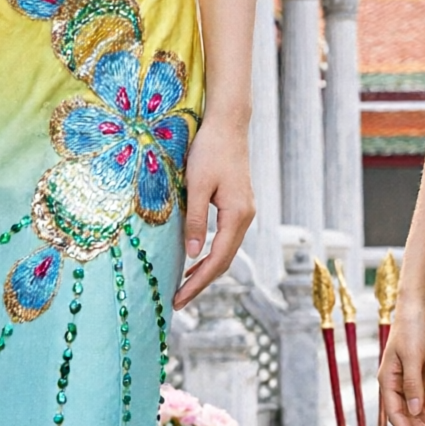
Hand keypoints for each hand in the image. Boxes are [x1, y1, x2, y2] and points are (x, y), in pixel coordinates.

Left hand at [173, 120, 253, 308]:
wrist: (228, 124)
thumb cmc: (210, 150)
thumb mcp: (197, 185)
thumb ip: (195, 220)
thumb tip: (191, 254)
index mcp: (238, 215)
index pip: (217, 259)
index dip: (197, 282)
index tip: (179, 299)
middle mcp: (246, 217)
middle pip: (224, 260)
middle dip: (201, 282)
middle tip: (178, 301)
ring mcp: (244, 212)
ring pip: (226, 251)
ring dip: (206, 270)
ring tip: (184, 286)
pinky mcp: (238, 205)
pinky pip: (225, 239)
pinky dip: (211, 254)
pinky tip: (195, 259)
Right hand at [382, 294, 424, 425]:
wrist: (421, 304)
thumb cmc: (413, 325)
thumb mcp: (412, 354)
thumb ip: (411, 383)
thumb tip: (412, 411)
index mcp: (387, 379)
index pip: (396, 414)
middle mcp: (395, 383)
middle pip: (410, 417)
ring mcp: (407, 380)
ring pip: (418, 412)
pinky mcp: (420, 375)